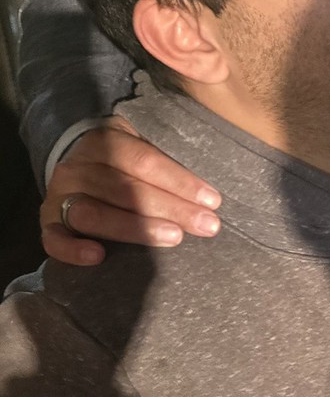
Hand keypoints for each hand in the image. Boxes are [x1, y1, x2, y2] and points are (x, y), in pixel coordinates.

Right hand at [42, 120, 220, 265]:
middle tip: (207, 225)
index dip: (180, 181)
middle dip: (171, 208)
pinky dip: (71, 250)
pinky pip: (53, 239)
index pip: (145, 160)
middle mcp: (78, 166)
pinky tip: (98, 257)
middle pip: (125, 189)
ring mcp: (59, 195)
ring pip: (94, 213)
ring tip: (174, 237)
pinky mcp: (48, 222)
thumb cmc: (125, 159)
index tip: (214, 200)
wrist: (76, 164)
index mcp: (105, 140)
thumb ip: (170, 153)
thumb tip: (213, 182)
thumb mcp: (143, 142)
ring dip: (135, 228)